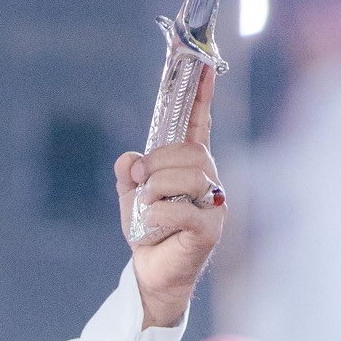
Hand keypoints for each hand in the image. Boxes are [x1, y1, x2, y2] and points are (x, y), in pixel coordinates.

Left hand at [115, 68, 225, 327]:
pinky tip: (153, 228)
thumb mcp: (130, 199)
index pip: (198, 124)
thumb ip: (128, 175)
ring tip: (147, 208)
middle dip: (157, 163)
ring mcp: (213, 204)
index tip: (200, 64)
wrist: (152, 276)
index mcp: (190, 167)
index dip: (199, 95)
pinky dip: (157, 216)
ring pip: (188, 176)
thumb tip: (129, 159)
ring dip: (156, 191)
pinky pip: (181, 210)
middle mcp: (208, 180)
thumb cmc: (148, 234)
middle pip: (189, 151)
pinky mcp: (209, 229)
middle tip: (140, 183)